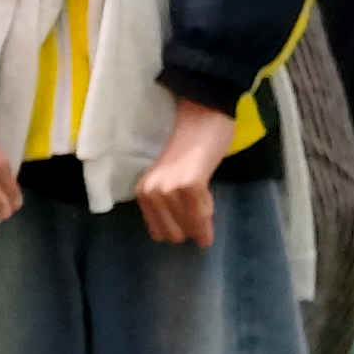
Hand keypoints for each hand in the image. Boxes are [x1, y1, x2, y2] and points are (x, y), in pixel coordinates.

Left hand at [135, 97, 233, 246]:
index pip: (160, 232)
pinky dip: (208, 214)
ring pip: (189, 226)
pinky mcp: (189, 185)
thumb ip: (172, 206)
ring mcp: (168, 189)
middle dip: (191, 227)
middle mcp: (150, 192)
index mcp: (143, 192)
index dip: (180, 228)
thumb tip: (189, 237)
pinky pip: (201, 214)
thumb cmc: (191, 148)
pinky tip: (210, 198)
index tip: (191, 217)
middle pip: (174, 234)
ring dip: (202, 219)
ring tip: (204, 196)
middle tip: (200, 207)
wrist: (204, 117)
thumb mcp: (171, 181)